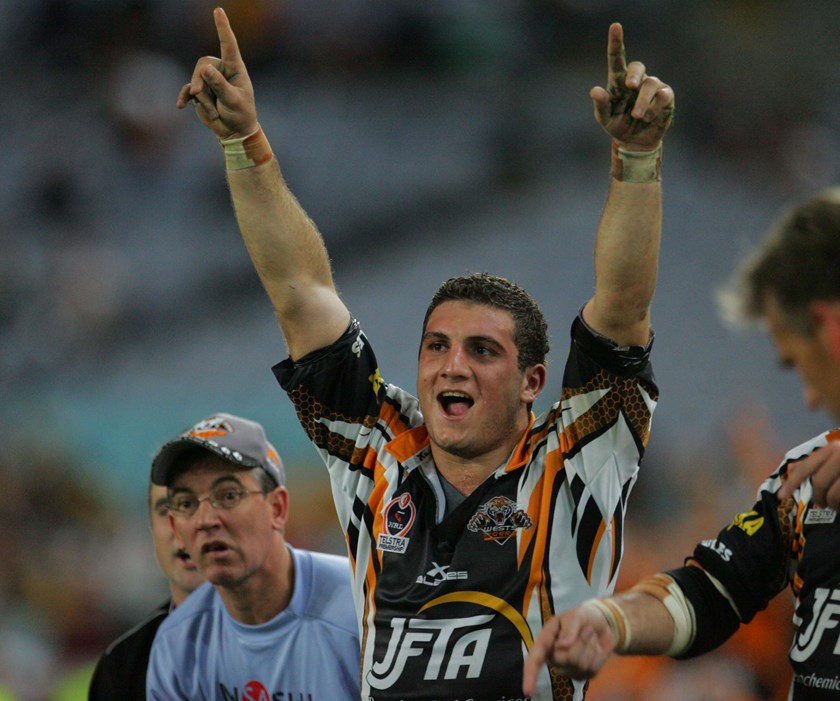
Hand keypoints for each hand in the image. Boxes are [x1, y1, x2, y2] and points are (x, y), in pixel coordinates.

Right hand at [175, 7, 257, 139]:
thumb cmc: (240, 115)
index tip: (218, 10)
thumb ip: (219, 85)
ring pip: (196, 80)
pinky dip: (185, 98)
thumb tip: (205, 68)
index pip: (228, 45)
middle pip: (203, 64)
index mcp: (235, 69)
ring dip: (202, 99)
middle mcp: (221, 71)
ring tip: (214, 113)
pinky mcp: (200, 92)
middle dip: (200, 80)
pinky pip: (188, 90)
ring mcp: (209, 81)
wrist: (234, 131)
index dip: (223, 27)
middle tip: (199, 95)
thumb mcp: (233, 101)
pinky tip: (181, 106)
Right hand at [522, 604, 614, 694]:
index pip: (535, 660)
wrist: (600, 624)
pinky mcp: (584, 675)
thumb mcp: (575, 615)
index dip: (530, 674)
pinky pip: (593, 668)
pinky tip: (596, 647)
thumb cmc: (581, 618)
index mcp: (546, 642)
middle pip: (568, 658)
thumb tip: (561, 647)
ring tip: (591, 635)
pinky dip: (599, 654)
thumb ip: (569, 628)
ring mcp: (570, 669)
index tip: (527, 691)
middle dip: (581, 642)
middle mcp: (554, 659)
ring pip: (582, 663)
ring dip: (591, 645)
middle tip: (587, 629)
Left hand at [591, 23, 673, 150]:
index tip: (615, 26)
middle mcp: (636, 80)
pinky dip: (654, 108)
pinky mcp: (666, 96)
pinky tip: (647, 118)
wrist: (635, 141)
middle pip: (638, 66)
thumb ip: (600, 105)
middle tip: (629, 86)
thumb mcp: (604, 118)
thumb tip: (594, 90)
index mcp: (618, 81)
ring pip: (650, 84)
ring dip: (642, 102)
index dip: (616, 42)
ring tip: (637, 116)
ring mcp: (653, 87)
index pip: (617, 58)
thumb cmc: (617, 125)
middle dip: (634, 74)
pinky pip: (663, 96)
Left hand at [778, 441, 839, 508]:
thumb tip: (792, 468)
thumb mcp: (838, 456)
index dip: (792, 483)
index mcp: (832, 449)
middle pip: (818, 483)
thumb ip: (818, 462)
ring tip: (836, 506)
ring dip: (832, 504)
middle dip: (818, 497)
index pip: (805, 468)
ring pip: (832, 494)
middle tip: (822, 504)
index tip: (781, 496)